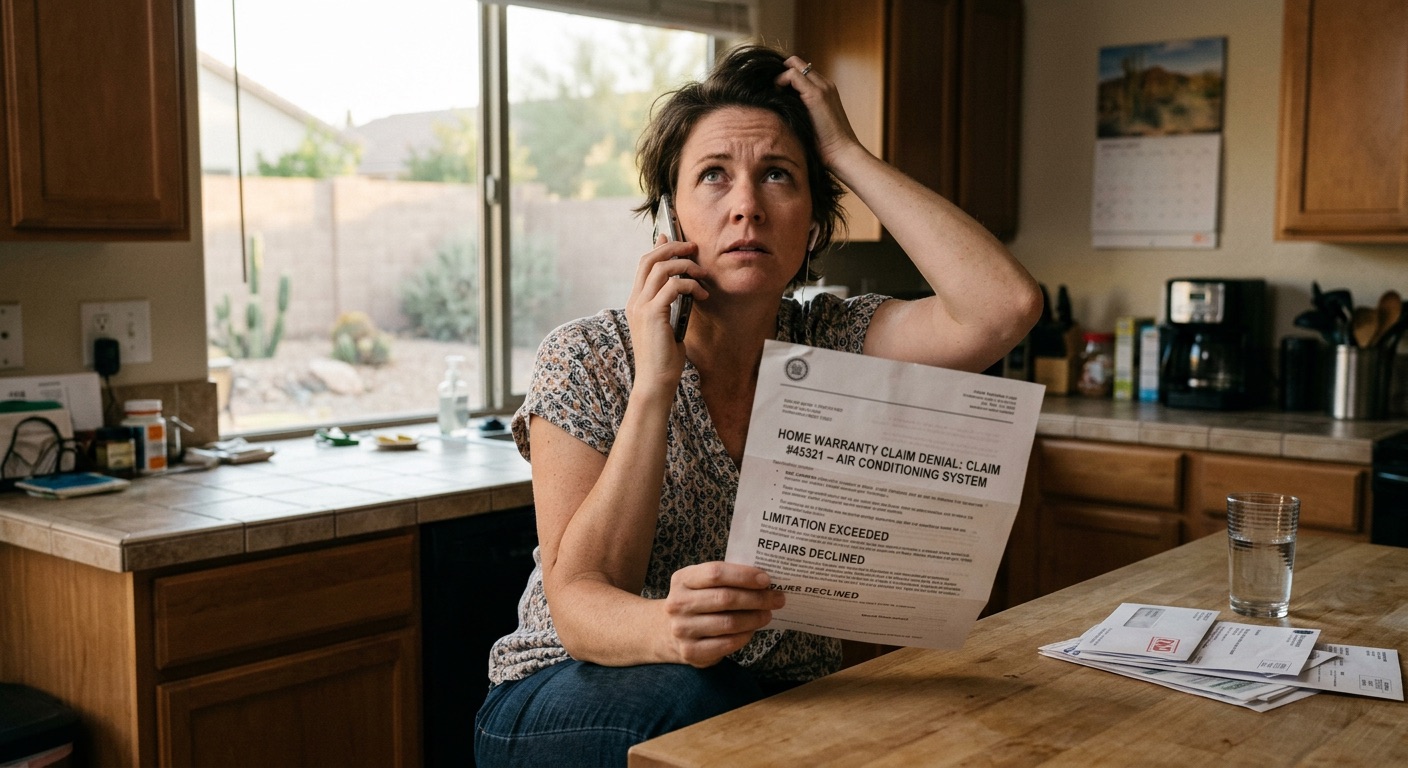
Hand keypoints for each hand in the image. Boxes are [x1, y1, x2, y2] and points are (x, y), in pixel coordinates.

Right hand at [625, 235, 706, 388]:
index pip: (644, 264)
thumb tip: (682, 289)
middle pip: (650, 259)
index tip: (674, 238)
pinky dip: (690, 285)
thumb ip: (670, 306)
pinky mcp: (653, 314)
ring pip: (661, 268)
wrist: (655, 381)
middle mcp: (635, 301)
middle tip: (693, 248)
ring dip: (685, 266)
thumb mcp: (667, 326)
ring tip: (702, 274)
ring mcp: (641, 307)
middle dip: (673, 248)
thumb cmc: (663, 358)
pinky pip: (673, 287)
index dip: (659, 247)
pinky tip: (701, 295)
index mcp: (636, 302)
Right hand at [658, 561, 784, 667]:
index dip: (744, 575)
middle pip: (725, 598)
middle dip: (757, 598)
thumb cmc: (696, 601)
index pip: (716, 573)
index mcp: (682, 579)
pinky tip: (752, 630)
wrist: (666, 631)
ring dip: (755, 618)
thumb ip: (726, 579)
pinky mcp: (690, 651)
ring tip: (767, 614)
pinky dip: (745, 636)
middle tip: (777, 598)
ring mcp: (682, 629)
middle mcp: (678, 603)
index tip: (766, 579)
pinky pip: (726, 643)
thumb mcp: (701, 583)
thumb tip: (765, 581)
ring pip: (729, 623)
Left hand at [776, 55, 863, 168]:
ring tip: (773, 93)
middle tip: (771, 89)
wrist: (842, 153)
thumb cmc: (826, 146)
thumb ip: (801, 112)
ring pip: (795, 65)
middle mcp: (825, 84)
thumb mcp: (811, 124)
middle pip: (797, 64)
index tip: (775, 91)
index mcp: (825, 91)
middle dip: (781, 72)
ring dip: (780, 76)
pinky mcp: (816, 94)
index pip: (802, 72)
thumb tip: (780, 110)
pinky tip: (776, 96)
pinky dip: (780, 81)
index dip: (786, 77)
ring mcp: (822, 87)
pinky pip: (792, 74)